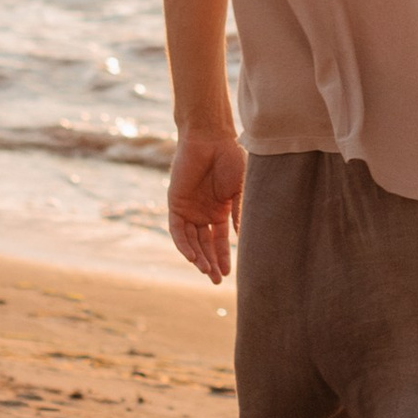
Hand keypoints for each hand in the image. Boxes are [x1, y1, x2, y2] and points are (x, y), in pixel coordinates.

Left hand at [167, 123, 245, 283]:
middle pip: (204, 244)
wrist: (211, 138)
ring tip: (206, 272)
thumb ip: (240, 213)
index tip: (228, 274)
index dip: (223, 257)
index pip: (219, 240)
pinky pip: (177, 230)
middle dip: (210, 262)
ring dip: (197, 257)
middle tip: (216, 280)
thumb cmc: (230, 158)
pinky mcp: (175, 203)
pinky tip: (192, 257)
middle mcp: (202, 212)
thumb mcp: (240, 190)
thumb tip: (243, 238)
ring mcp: (188, 208)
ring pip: (191, 241)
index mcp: (220, 210)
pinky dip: (183, 244)